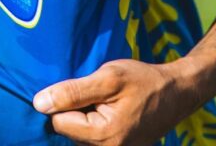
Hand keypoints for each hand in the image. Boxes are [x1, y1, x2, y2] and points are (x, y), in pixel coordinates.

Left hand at [33, 59, 196, 145]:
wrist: (176, 92)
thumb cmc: (143, 81)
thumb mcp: (108, 78)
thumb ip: (72, 92)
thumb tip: (39, 103)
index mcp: (104, 137)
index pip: (59, 123)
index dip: (62, 101)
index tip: (80, 87)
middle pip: (68, 131)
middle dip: (74, 109)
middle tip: (94, 92)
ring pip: (79, 134)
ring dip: (84, 114)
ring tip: (102, 99)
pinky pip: (92, 136)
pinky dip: (93, 120)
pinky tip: (106, 107)